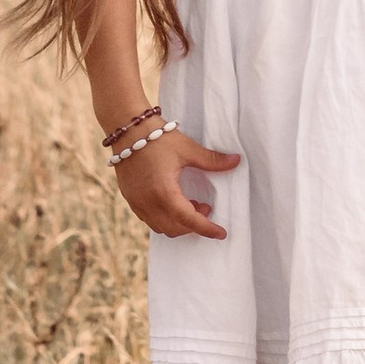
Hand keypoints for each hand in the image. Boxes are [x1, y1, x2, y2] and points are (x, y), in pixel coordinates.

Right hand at [111, 128, 240, 239]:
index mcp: (164, 193)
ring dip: (178, 222)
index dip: (206, 228)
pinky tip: (173, 200)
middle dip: (193, 225)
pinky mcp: (130, 199)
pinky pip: (149, 219)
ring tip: (191, 203)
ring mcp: (137, 203)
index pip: (188, 220)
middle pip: (174, 229)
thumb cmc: (158, 138)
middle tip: (206, 207)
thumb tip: (235, 161)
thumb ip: (211, 160)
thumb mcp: (188, 149)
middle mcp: (148, 203)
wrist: (128, 130)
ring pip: (160, 226)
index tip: (221, 233)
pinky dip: (164, 217)